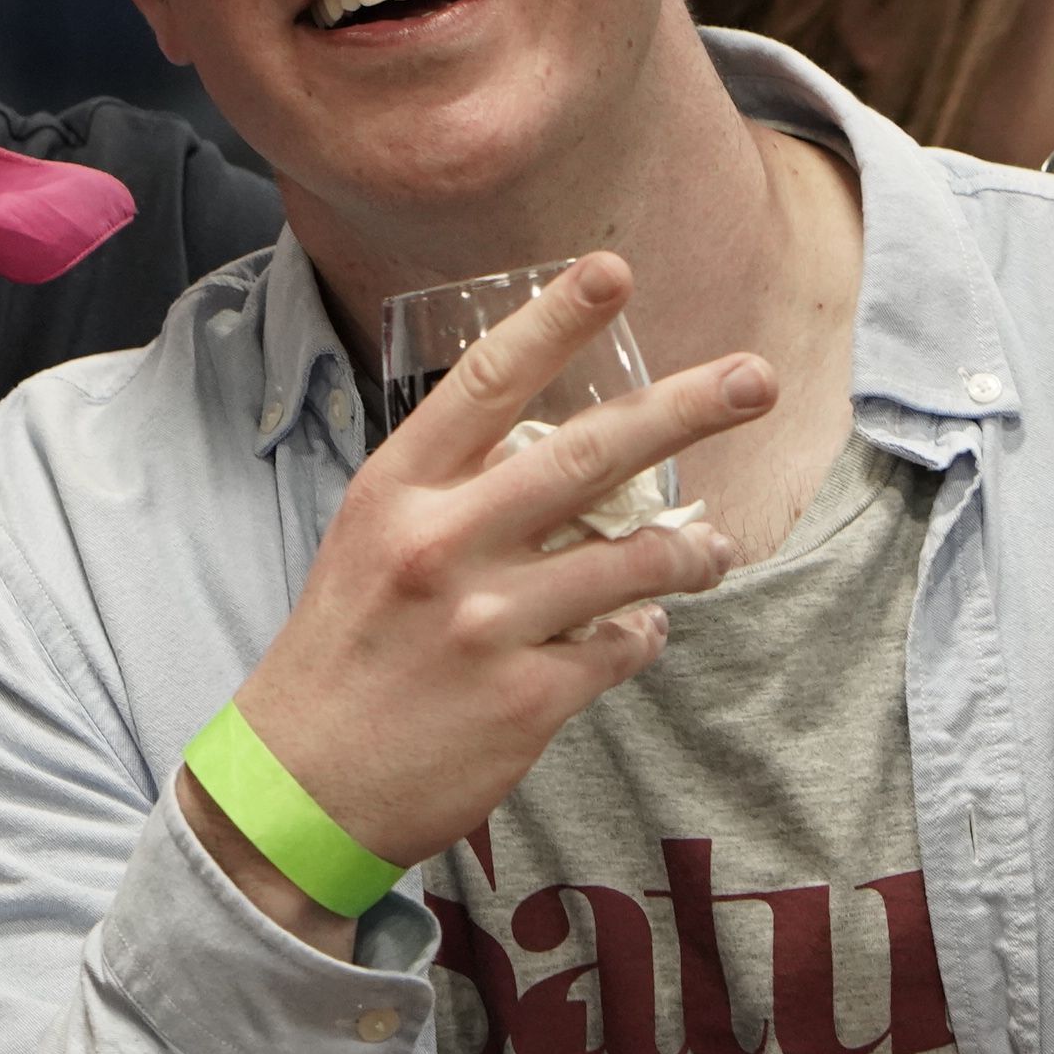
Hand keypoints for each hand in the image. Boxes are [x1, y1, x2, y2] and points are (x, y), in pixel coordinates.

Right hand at [204, 258, 765, 936]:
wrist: (299, 785)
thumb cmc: (341, 652)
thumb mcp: (370, 544)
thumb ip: (455, 494)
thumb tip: (560, 453)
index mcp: (397, 491)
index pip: (487, 382)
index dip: (555, 319)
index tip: (614, 268)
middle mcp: (441, 544)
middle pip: (588, 455)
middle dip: (684, 408)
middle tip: (754, 378)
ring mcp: (487, 622)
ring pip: (631, 560)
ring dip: (690, 550)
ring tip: (713, 549)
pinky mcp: (525, 698)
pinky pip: (622, 644)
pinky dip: (642, 632)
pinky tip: (635, 631)